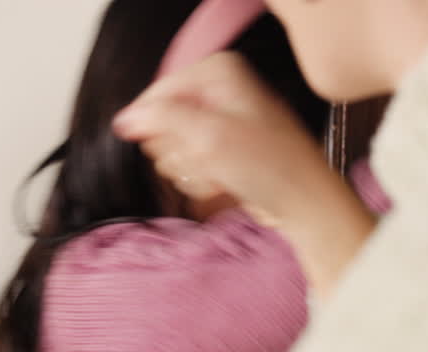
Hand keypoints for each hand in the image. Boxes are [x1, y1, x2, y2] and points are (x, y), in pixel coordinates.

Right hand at [114, 52, 375, 300]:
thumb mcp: (209, 136)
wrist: (301, 202)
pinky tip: (224, 182)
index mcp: (216, 72)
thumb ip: (161, 118)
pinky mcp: (218, 150)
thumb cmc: (269, 166)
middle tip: (208, 160)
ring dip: (190, 170)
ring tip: (221, 173)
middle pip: (161, 125)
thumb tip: (126, 118)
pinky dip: (200, 180)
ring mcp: (216, 122)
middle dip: (180, 152)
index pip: (155, 96)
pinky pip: (187, 166)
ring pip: (170, 149)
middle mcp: (216, 91)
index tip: (179, 147)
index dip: (157, 128)